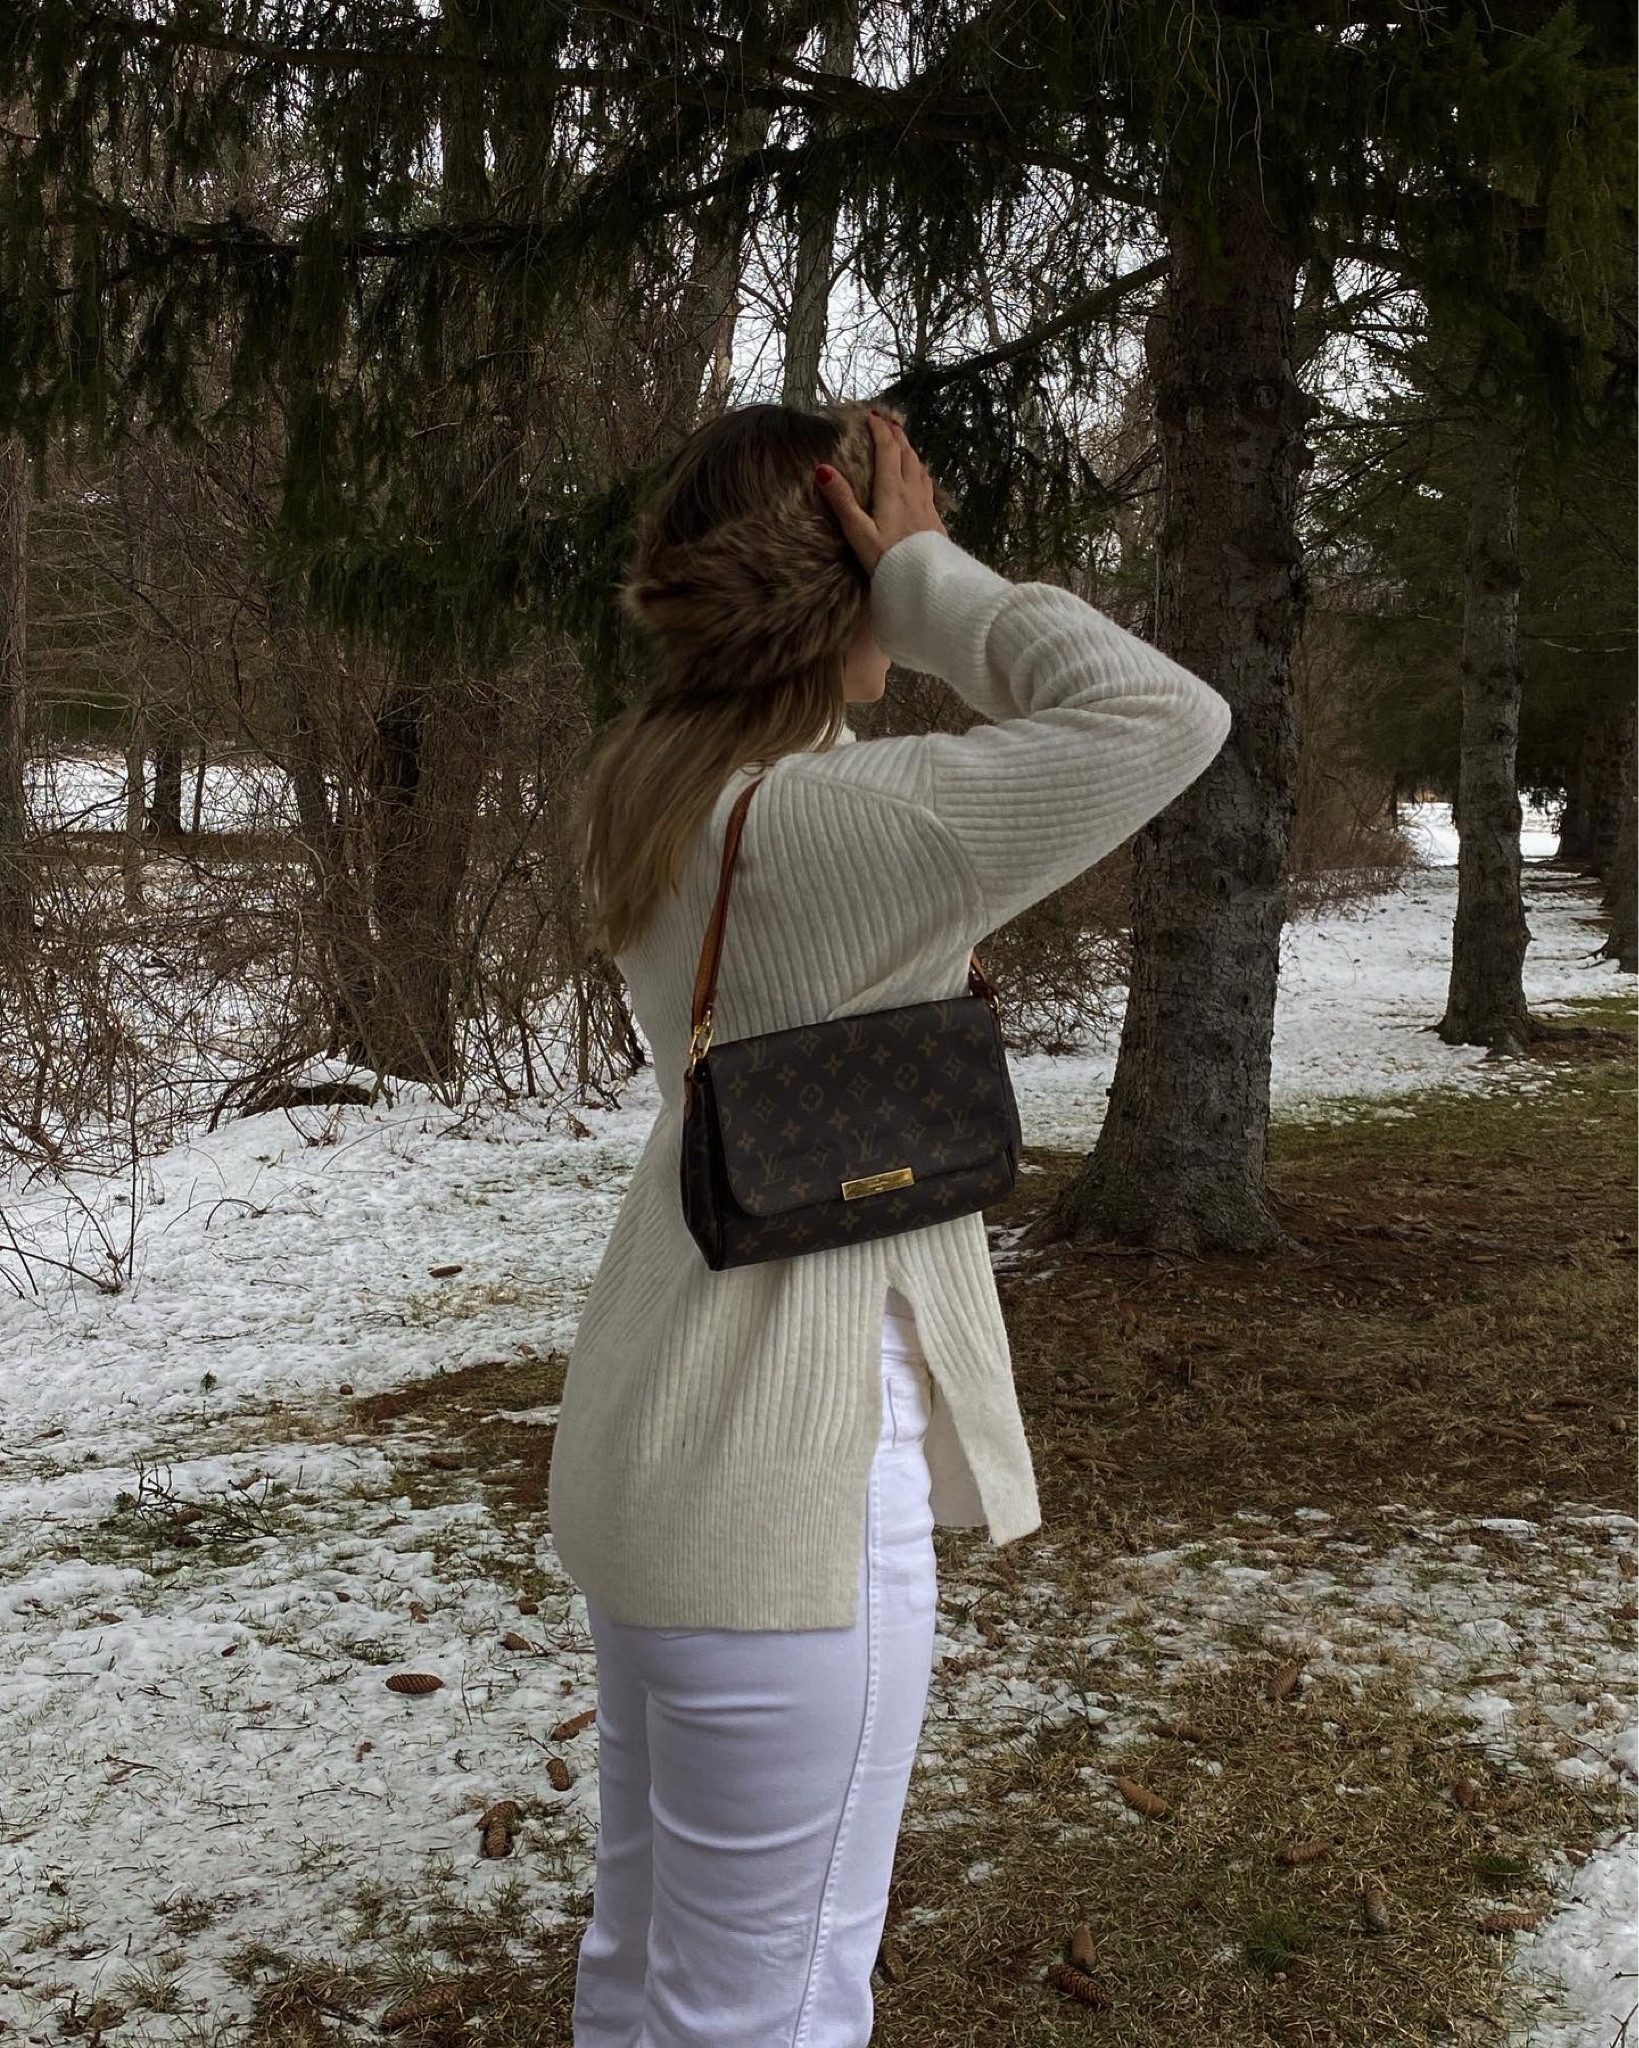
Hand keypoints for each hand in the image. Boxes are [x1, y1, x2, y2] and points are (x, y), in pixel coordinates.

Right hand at [815, 409, 947, 575]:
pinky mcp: (934, 518)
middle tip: (889, 422)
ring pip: (919, 467)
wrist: (926, 581)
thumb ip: (842, 500)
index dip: (879, 430)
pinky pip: (927, 484)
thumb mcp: (858, 531)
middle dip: (896, 435)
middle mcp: (912, 490)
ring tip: (903, 443)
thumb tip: (822, 469)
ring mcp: (926, 504)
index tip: (872, 416)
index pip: (887, 450)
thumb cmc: (888, 559)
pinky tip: (920, 478)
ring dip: (909, 450)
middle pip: (906, 454)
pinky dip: (920, 471)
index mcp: (892, 489)